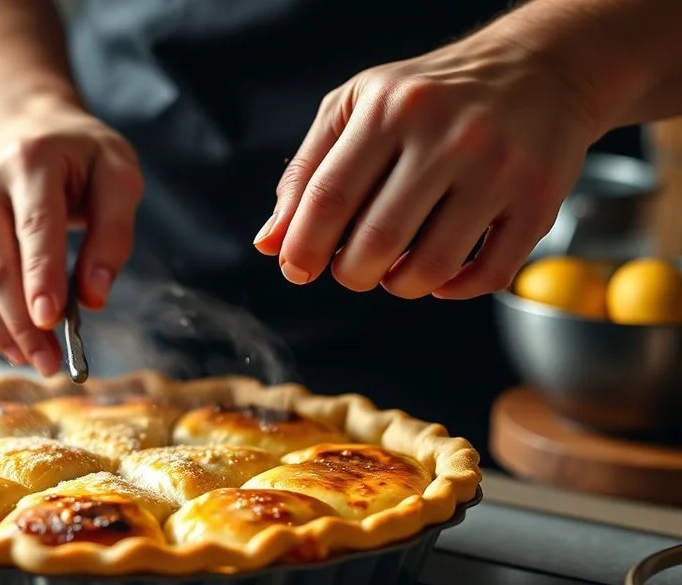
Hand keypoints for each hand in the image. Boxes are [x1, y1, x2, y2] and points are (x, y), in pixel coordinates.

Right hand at [0, 104, 143, 373]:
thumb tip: (94, 298)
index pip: (35, 228)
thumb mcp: (120, 181)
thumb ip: (114, 236)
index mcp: (31, 161)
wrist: (35, 137)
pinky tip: (12, 342)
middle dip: (22, 322)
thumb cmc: (84, 164)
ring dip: (0, 332)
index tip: (50, 323)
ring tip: (34, 360)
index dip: (41, 278)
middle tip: (50, 363)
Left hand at [253, 32, 604, 299]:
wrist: (541, 67)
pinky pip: (488, 275)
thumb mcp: (357, 108)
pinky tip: (440, 273)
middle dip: (349, 273)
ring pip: (431, 267)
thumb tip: (270, 243)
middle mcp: (448, 137)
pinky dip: (453, 289)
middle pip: (376, 241)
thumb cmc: (432, 94)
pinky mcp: (540, 200)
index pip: (329, 198)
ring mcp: (500, 170)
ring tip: (393, 269)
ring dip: (398, 285)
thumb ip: (307, 172)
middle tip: (350, 269)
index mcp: (391, 110)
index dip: (303, 247)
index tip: (296, 269)